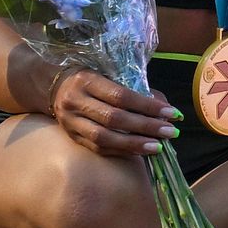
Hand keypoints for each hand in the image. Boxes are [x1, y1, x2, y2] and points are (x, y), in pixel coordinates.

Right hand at [51, 66, 174, 161]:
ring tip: (158, 147)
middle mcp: (76, 102)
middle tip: (171, 132)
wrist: (54, 88)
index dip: (148, 106)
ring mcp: (71, 122)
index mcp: (88, 81)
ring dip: (134, 144)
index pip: (122, 96)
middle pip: (114, 118)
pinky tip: (139, 152)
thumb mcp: (110, 75)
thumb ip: (137, 89)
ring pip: (104, 137)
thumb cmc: (92, 79)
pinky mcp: (71, 137)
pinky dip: (120, 151)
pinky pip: (97, 148)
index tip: (172, 113)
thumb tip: (165, 108)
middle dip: (146, 127)